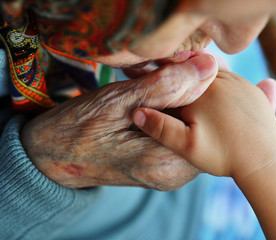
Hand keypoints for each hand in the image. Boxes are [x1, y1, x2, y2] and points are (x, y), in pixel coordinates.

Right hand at [21, 54, 216, 189]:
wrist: (54, 155)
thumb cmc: (78, 126)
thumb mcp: (118, 100)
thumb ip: (165, 86)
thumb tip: (206, 67)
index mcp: (164, 162)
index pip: (206, 121)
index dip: (200, 89)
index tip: (181, 70)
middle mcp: (173, 176)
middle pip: (201, 127)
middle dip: (189, 96)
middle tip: (166, 77)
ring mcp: (169, 176)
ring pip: (192, 131)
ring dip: (179, 105)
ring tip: (154, 90)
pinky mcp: (163, 169)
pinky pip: (179, 138)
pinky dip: (171, 117)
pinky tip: (153, 105)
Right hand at [132, 70, 275, 178]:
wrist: (265, 162)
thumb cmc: (224, 156)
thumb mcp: (187, 146)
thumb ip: (160, 128)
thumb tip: (136, 113)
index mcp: (203, 90)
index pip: (174, 76)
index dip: (159, 77)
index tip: (146, 76)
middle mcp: (222, 79)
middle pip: (193, 70)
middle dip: (178, 72)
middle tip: (163, 74)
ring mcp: (240, 83)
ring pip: (211, 71)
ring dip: (198, 73)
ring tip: (185, 78)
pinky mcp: (251, 90)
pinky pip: (230, 77)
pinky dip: (217, 78)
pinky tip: (211, 86)